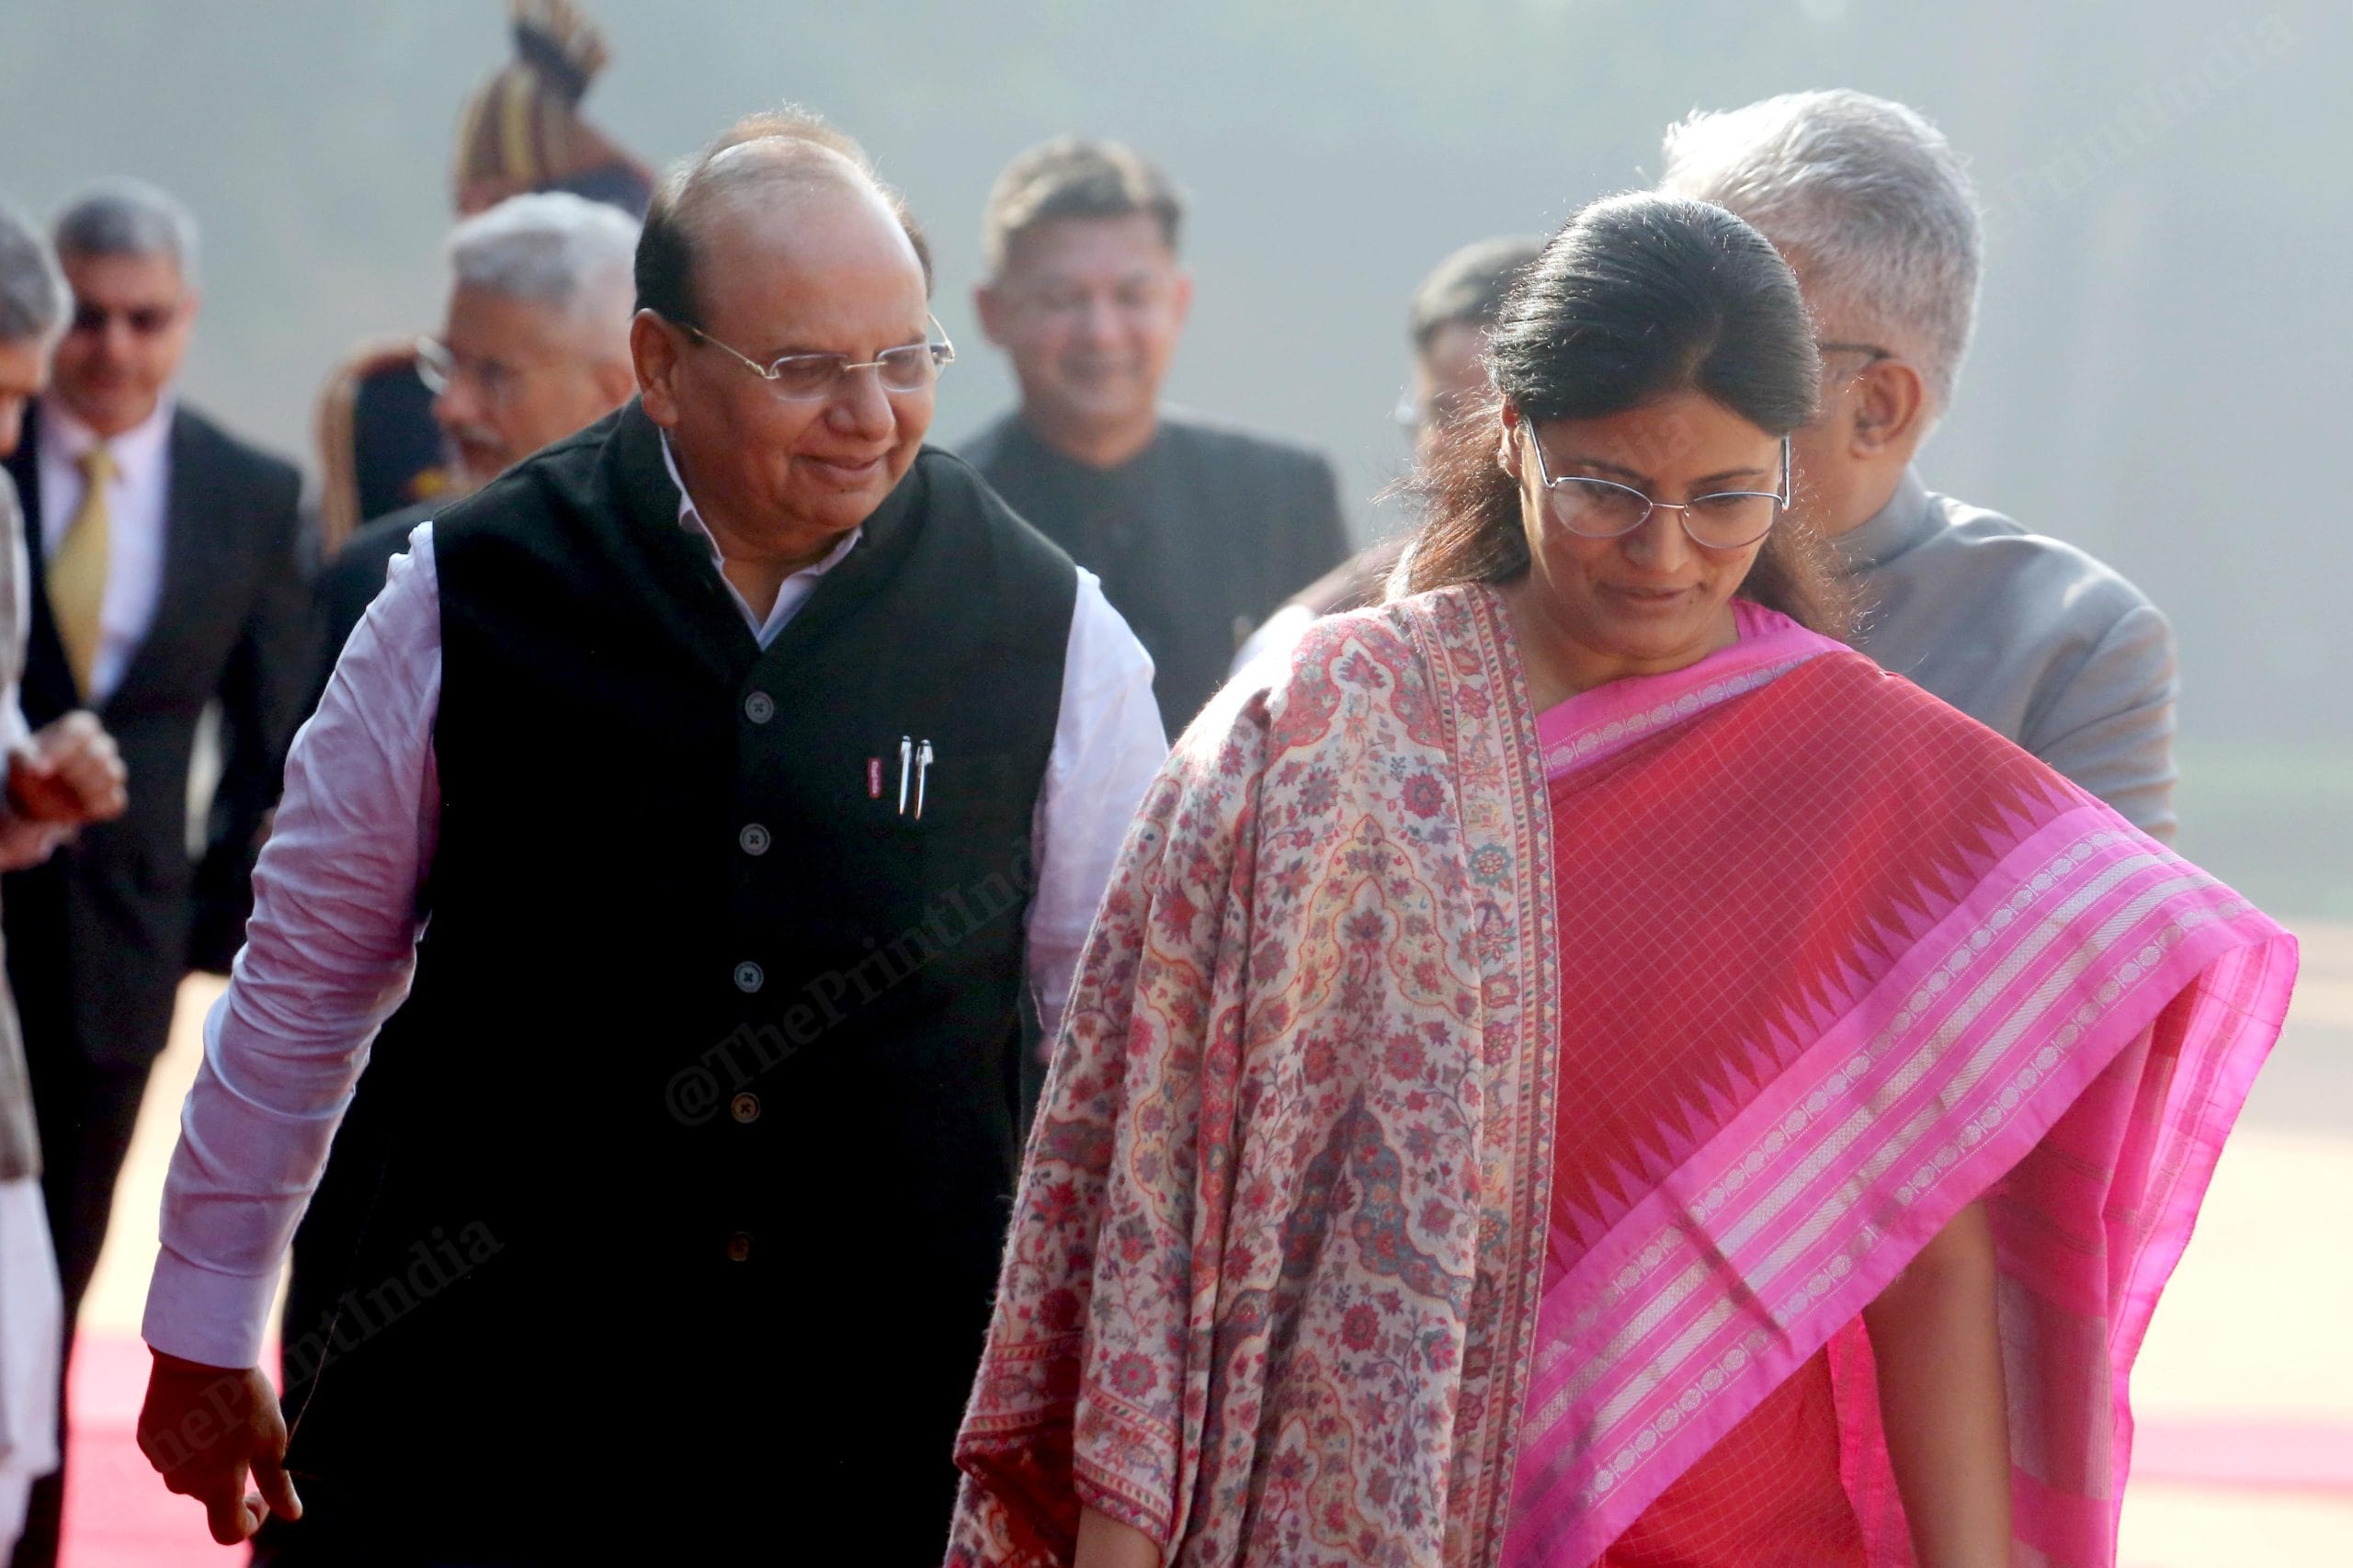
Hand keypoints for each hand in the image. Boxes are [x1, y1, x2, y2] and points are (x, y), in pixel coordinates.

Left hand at [6, 711, 126, 825]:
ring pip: (112, 777)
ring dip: (83, 789)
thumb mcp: (18, 757)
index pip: (81, 732)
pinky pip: (114, 802)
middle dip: (70, 773)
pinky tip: (77, 805)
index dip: (61, 751)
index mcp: (80, 728)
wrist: (34, 796)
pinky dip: (94, 807)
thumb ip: (25, 757)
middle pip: (99, 756)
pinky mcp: (114, 797)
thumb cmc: (28, 768)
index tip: (38, 769)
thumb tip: (36, 768)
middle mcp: (102, 745)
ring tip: (64, 792)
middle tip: (49, 780)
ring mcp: (112, 771)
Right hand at [136, 1349, 301, 1544]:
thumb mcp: (271, 1442)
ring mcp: (160, 1460)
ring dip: (209, 1455)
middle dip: (232, 1476)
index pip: (229, 1531)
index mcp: (215, 1488)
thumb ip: (277, 1483)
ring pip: (190, 1470)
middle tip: (250, 1435)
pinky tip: (202, 1407)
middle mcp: (182, 1483)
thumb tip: (292, 1515)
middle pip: (211, 1494)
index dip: (251, 1520)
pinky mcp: (147, 1437)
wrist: (198, 1356)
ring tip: (226, 1414)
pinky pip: (173, 1448)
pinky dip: (189, 1438)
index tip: (262, 1494)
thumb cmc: (242, 1399)